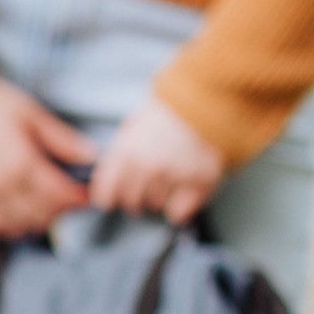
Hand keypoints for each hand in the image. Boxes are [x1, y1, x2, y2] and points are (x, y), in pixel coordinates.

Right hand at [0, 77, 97, 237]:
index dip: (78, 199)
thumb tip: (91, 156)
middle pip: (41, 215)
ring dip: (35, 221)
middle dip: (60, 211)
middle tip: (67, 200)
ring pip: (16, 225)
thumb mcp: (29, 113)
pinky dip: (8, 226)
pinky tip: (16, 216)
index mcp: (21, 162)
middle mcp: (0, 186)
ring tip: (43, 208)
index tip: (86, 194)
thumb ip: (61, 139)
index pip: (59, 196)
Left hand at [88, 97, 225, 225]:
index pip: (106, 193)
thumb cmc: (169, 112)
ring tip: (168, 180)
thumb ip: (119, 155)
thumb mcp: (133, 126)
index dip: (109, 199)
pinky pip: (179, 211)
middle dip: (135, 200)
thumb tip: (109, 179)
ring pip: (155, 205)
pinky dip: (179, 208)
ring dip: (158, 198)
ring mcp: (172, 176)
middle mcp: (146, 168)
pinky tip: (182, 194)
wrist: (207, 101)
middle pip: (131, 203)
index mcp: (125, 153)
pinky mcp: (198, 182)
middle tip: (143, 191)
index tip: (112, 201)